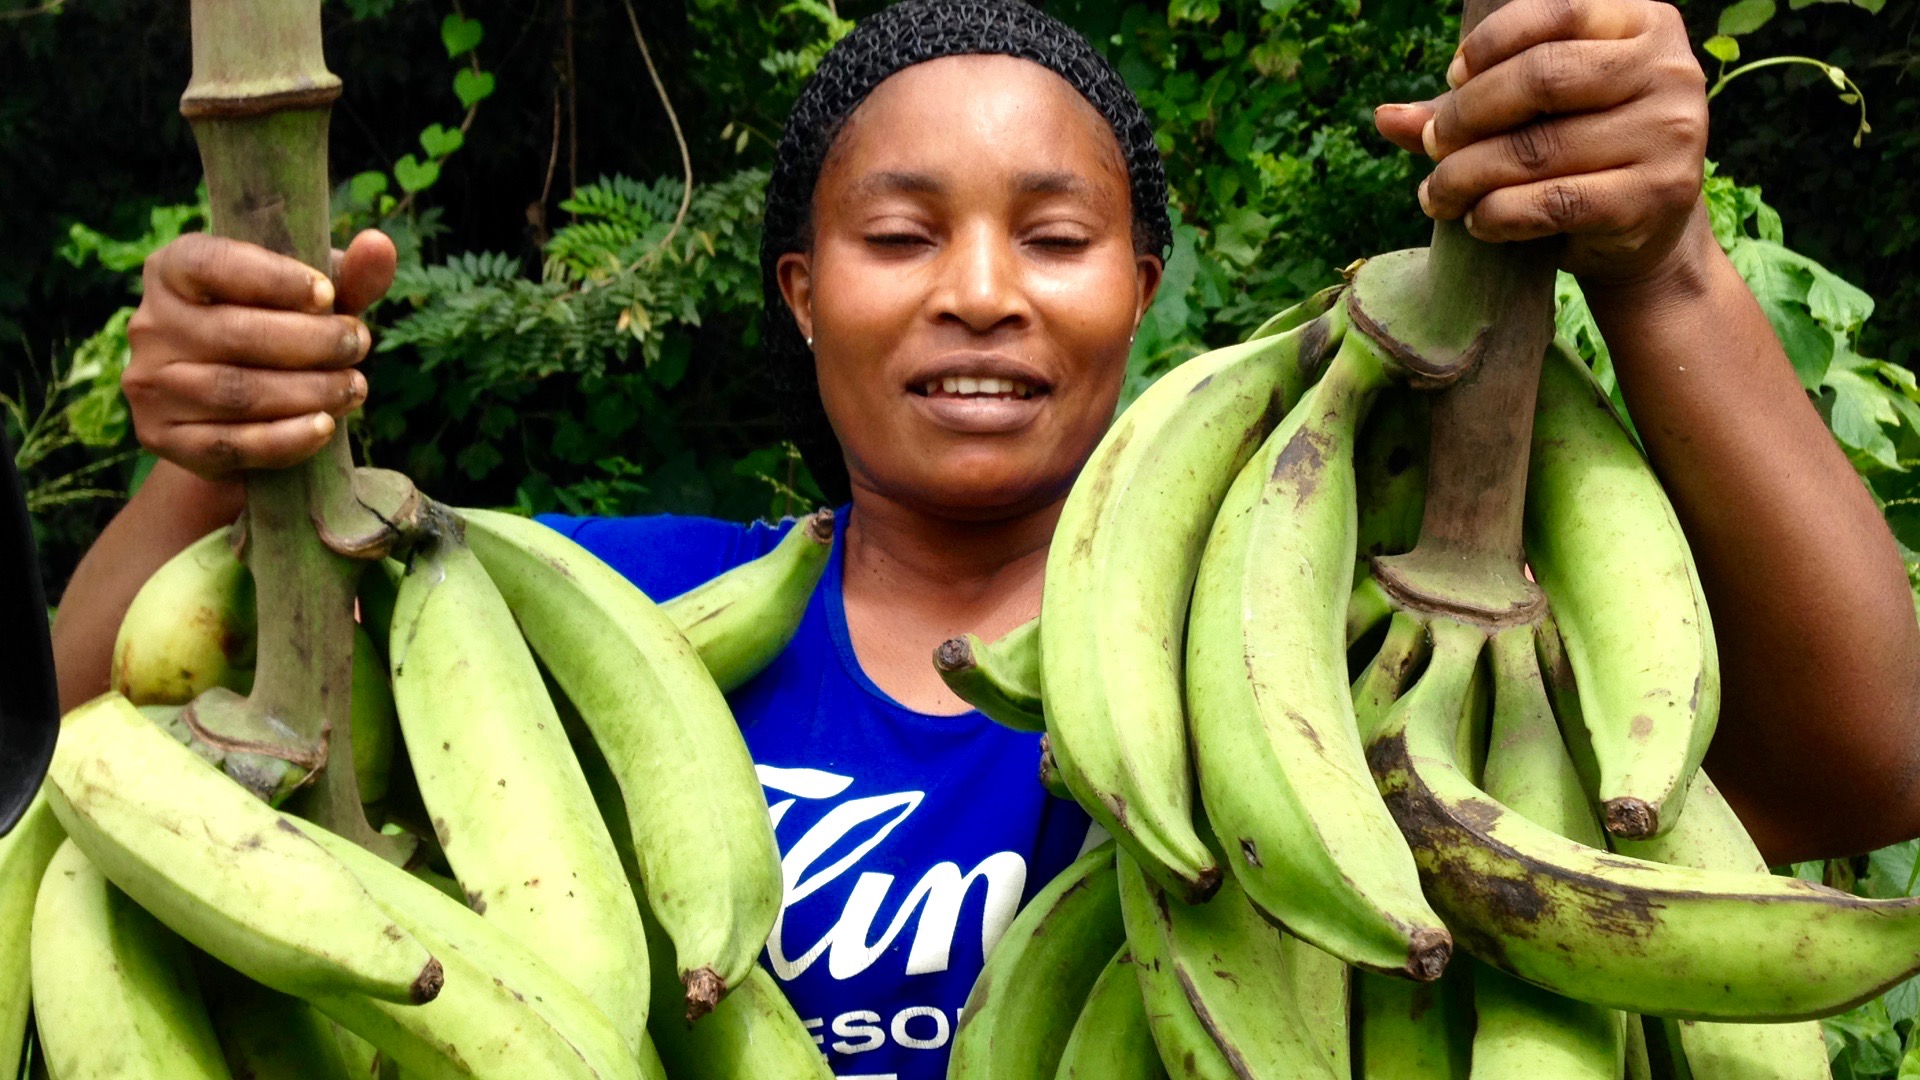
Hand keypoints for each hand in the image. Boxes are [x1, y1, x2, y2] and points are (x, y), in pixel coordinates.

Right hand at [123, 229, 397, 479]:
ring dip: (309, 391)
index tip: (328, 295)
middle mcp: (149, 324)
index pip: (211, 264)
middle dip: (313, 341)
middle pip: (236, 333)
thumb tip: (379, 244)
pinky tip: (325, 427)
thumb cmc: (282, 333)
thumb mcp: (313, 301)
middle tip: (359, 344)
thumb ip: (347, 275)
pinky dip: (286, 439)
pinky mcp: (161, 437)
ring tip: (355, 387)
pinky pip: (230, 443)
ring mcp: (150, 384)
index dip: (274, 278)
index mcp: (172, 270)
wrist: (240, 414)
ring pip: (236, 391)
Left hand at [1373, 0, 1708, 287]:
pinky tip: (1476, 220)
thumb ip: (1468, 104)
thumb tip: (1383, 117)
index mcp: (1644, 23)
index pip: (1554, 13)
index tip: (1452, 80)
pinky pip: (1553, 202)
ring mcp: (1670, 134)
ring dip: (1466, 176)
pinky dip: (1498, 214)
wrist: (1644, 235)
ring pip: (1539, 148)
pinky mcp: (1655, 197)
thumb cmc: (1580, 155)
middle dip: (1467, 114)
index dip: (1489, 46)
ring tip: (1436, 194)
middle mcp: (1669, 71)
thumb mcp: (1535, 114)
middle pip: (1542, 77)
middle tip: (1434, 145)